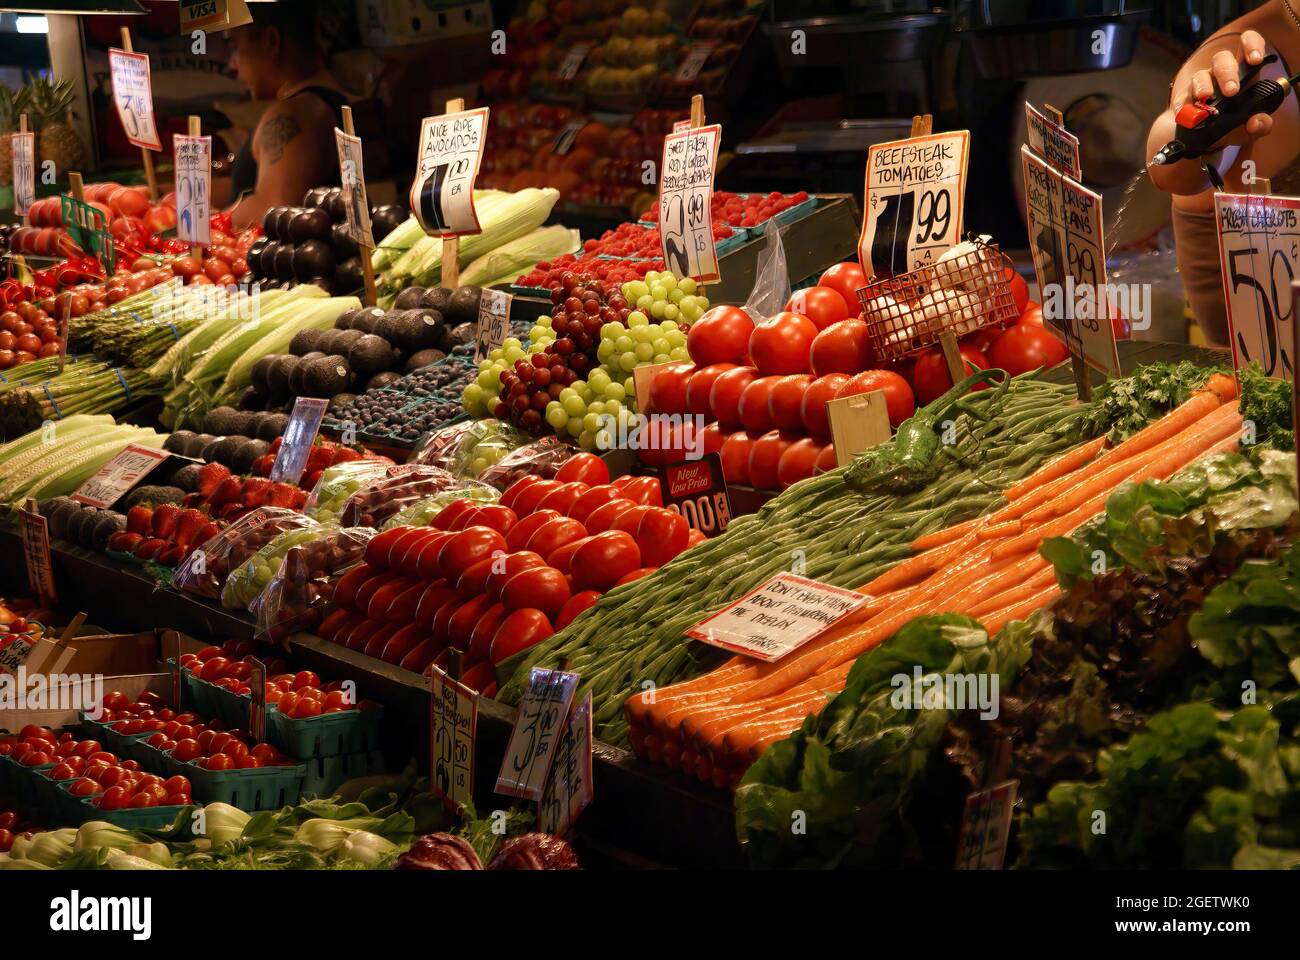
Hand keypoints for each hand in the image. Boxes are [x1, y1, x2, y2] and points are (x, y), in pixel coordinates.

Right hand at [1173, 30, 1273, 145]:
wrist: (1208, 142)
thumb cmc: (1233, 127)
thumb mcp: (1252, 128)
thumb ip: (1261, 125)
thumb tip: (1256, 122)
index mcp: (1243, 72)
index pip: (1248, 43)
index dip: (1252, 45)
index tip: (1256, 60)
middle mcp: (1220, 73)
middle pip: (1221, 59)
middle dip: (1227, 73)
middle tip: (1232, 91)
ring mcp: (1201, 84)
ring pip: (1200, 75)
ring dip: (1203, 86)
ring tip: (1206, 98)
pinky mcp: (1184, 99)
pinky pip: (1182, 97)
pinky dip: (1183, 104)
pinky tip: (1185, 112)